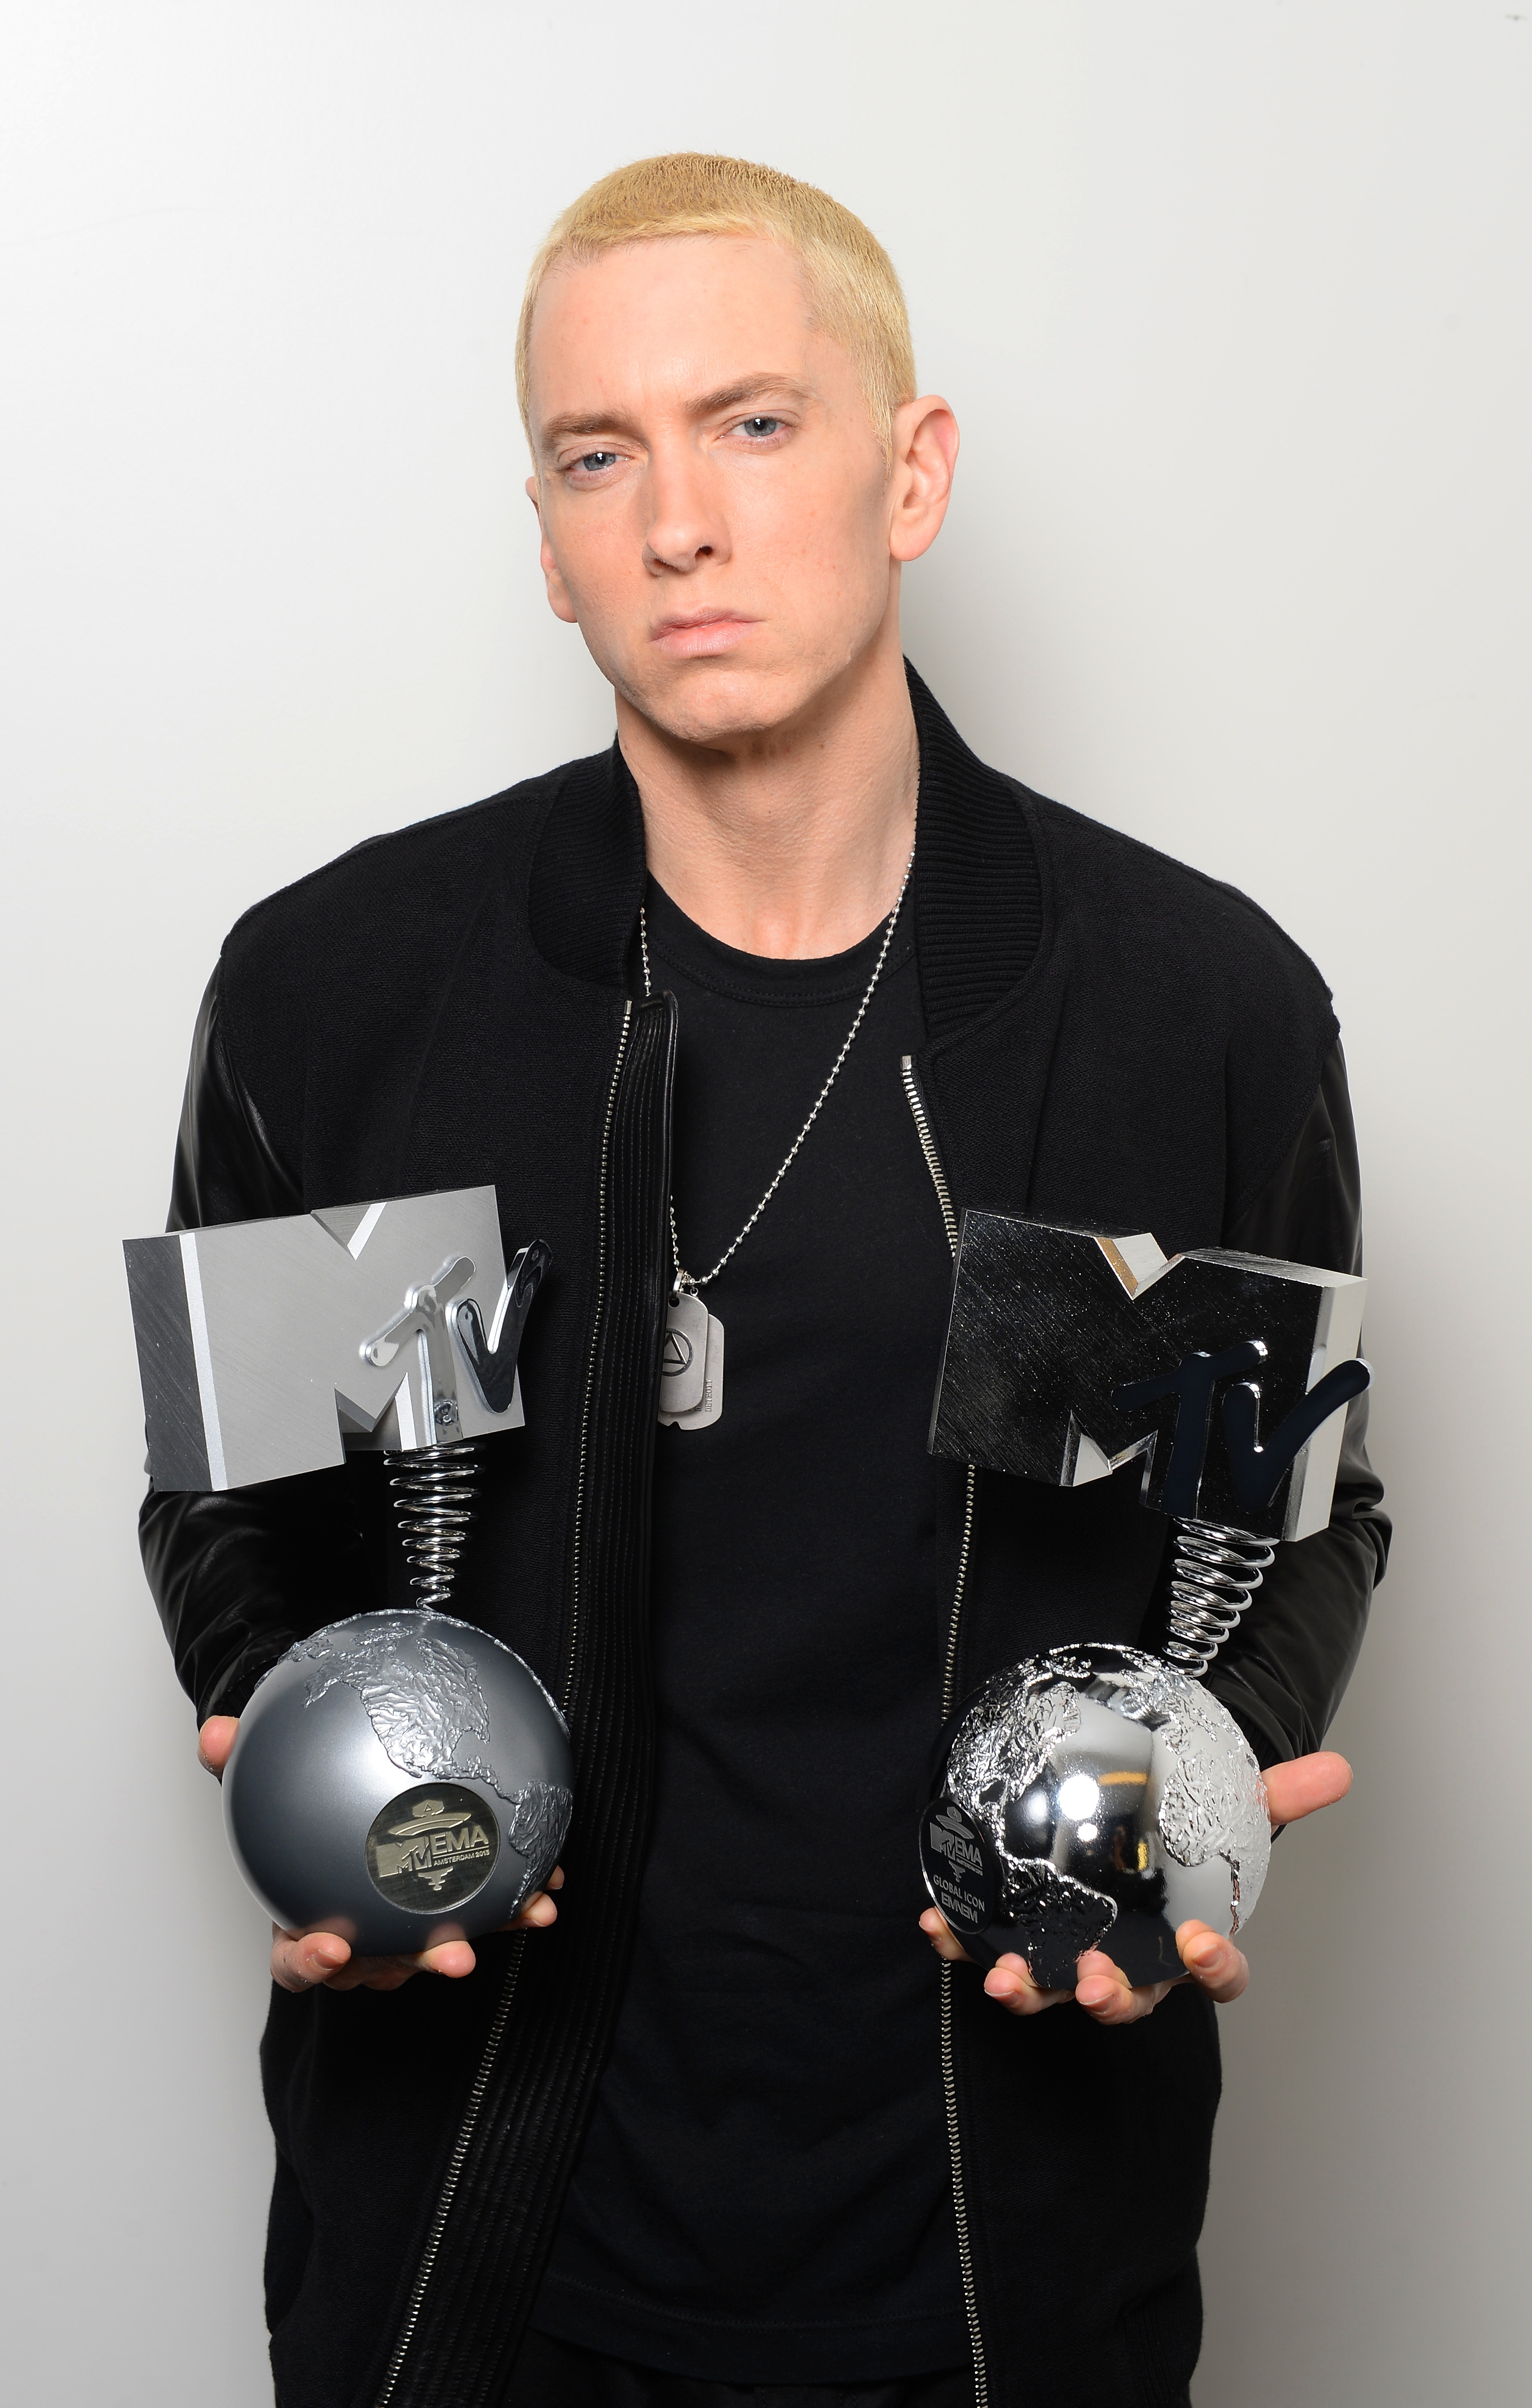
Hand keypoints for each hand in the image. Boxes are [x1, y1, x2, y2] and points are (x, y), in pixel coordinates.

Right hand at [197, 1715, 563, 1994]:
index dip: (312, 1963)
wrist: (338, 1816)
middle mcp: (358, 1945)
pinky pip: (484, 1916)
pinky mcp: (450, 1918)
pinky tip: (550, 1884)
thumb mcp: (259, 1786)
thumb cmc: (295, 1817)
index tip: (332, 1948)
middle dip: (421, 1964)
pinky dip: (518, 1903)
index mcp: (303, 1927)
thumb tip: (214, 1734)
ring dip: (490, 1933)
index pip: (297, 1963)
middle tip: (454, 1956)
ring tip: (528, 1916)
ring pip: (440, 1948)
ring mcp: (405, 1937)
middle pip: (383, 1968)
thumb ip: (237, 1764)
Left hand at [918, 1747, 1350, 2025]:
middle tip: (1089, 1980)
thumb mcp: (1232, 1809)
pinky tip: (938, 1923)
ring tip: (1003, 1978)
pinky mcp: (1023, 1941)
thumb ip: (1281, 1792)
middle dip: (1108, 1997)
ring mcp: (1075, 1958)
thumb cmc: (1188, 1838)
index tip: (1200, 1944)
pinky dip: (963, 1943)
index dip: (1213, 1967)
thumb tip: (1339, 1767)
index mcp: (1188, 1943)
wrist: (1135, 1829)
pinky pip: (992, 1950)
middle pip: (1129, 1999)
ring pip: (1054, 1990)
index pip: (1216, 1973)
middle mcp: (1134, 1963)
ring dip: (1028, 1989)